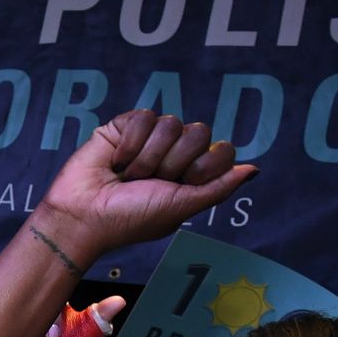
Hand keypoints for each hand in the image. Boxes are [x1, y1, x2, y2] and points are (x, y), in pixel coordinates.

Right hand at [35, 109, 256, 258]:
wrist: (84, 216)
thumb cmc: (130, 219)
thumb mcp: (182, 207)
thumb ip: (218, 187)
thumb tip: (253, 169)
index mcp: (191, 175)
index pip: (221, 150)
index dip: (205, 166)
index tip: (182, 186)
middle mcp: (173, 154)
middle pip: (199, 132)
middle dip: (174, 162)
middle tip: (151, 182)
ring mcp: (149, 139)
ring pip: (171, 123)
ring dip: (148, 157)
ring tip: (129, 176)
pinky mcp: (123, 127)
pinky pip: (144, 117)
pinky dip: (131, 143)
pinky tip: (116, 161)